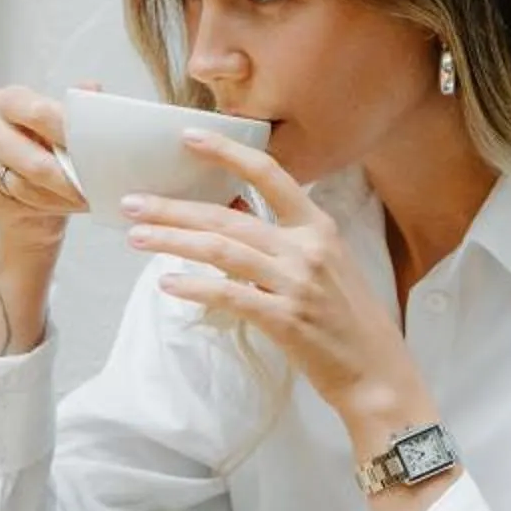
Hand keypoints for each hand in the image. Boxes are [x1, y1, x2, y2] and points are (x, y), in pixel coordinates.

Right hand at [0, 83, 89, 252]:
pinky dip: (49, 208)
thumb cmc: (46, 152)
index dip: (70, 134)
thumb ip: (75, 108)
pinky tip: (65, 205)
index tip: (97, 150)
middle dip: (70, 179)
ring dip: (62, 198)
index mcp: (7, 101)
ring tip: (87, 199)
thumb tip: (92, 88)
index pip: (40, 114)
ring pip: (28, 188)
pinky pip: (20, 205)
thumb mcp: (61, 125)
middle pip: (35, 161)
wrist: (28, 195)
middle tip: (97, 187)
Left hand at [122, 130, 431, 447]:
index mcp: (318, 227)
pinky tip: (167, 284)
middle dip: (173, 207)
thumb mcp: (322, 266)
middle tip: (132, 202)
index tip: (188, 136)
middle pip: (227, 215)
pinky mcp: (286, 319)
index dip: (226, 152)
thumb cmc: (347, 321)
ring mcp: (296, 283)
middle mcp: (307, 248)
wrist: (377, 374)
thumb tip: (230, 217)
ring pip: (221, 250)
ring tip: (136, 237)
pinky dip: (195, 287)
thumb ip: (281, 241)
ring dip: (172, 241)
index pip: (269, 174)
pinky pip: (230, 295)